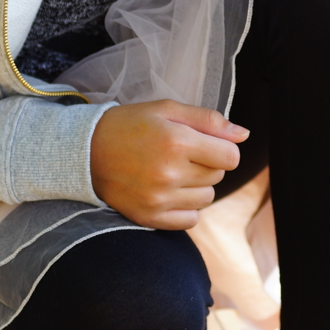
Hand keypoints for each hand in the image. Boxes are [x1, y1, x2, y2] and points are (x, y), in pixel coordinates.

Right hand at [90, 100, 247, 228]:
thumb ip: (208, 120)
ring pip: (207, 197)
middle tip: (183, 153)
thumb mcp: (167, 109)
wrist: (85, 152)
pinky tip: (169, 191)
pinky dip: (186, 208)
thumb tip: (244, 134)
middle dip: (208, 163)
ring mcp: (159, 199)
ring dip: (197, 185)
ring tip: (173, 171)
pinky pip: (190, 220)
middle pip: (218, 176)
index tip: (207, 143)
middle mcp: (169, 173)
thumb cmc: (130, 124)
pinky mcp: (149, 218)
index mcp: (177, 141)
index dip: (223, 148)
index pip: (230, 156)